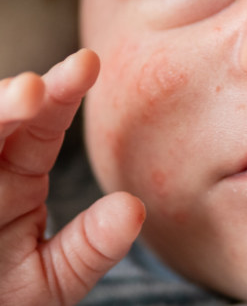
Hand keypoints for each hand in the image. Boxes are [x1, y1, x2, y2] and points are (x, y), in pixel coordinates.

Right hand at [0, 50, 144, 305]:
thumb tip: (135, 210)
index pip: (43, 122)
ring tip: (18, 100)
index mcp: (17, 172)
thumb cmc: (4, 301)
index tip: (88, 63)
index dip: (63, 91)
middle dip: (9, 100)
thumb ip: (90, 248)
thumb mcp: (49, 281)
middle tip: (35, 89)